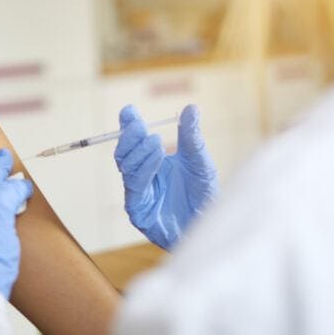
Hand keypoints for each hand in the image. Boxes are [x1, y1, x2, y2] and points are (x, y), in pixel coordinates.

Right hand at [114, 105, 217, 249]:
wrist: (211, 226)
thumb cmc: (204, 196)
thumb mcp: (200, 162)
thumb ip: (191, 137)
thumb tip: (191, 108)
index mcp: (151, 162)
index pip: (133, 141)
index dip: (128, 125)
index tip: (129, 110)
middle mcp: (141, 177)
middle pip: (123, 152)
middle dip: (129, 136)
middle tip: (141, 125)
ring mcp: (138, 194)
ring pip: (125, 167)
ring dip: (139, 151)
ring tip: (157, 141)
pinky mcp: (138, 211)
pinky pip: (134, 186)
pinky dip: (145, 169)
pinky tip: (158, 157)